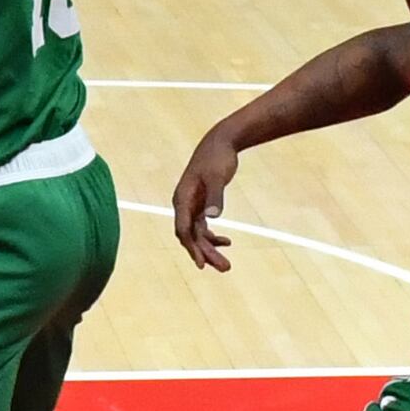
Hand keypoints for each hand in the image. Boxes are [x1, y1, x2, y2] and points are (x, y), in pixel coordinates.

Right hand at [172, 133, 240, 269]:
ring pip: (198, 235)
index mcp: (182, 199)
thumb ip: (215, 197)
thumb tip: (212, 217)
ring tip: (226, 265)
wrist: (220, 142)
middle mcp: (184, 205)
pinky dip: (213, 237)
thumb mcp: (217, 177)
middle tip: (224, 268)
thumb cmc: (216, 158)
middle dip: (206, 254)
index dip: (192, 248)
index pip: (184, 230)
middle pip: (192, 237)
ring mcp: (192, 205)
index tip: (201, 264)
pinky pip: (203, 227)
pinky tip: (227, 242)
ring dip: (211, 249)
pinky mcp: (201, 204)